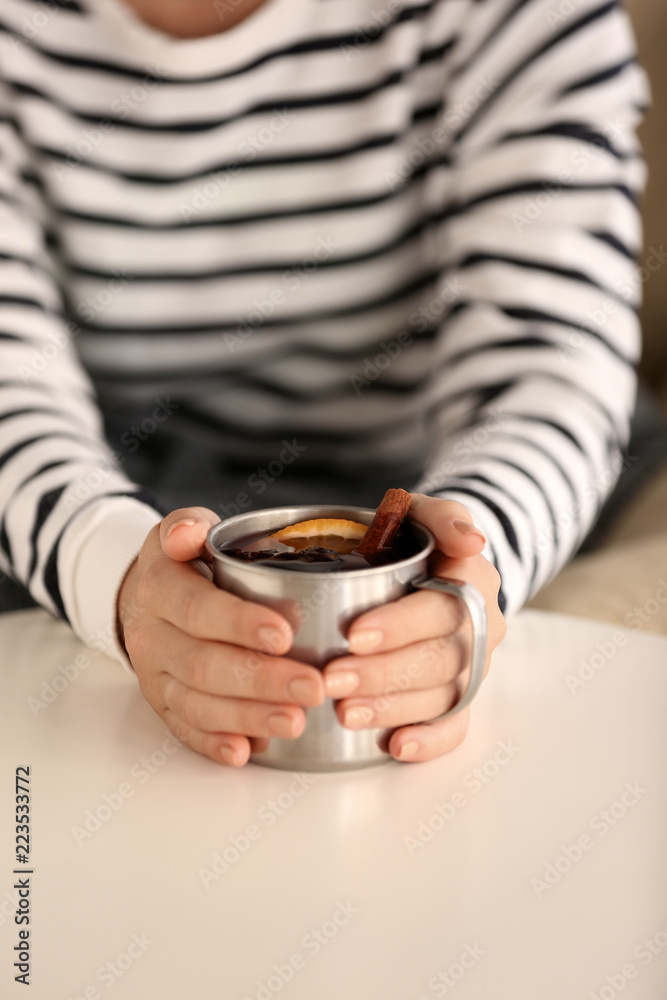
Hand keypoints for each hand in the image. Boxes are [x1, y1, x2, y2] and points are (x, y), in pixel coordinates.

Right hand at [117, 507, 324, 765]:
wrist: (146, 596)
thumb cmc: (185, 562)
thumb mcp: (183, 530)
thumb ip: (188, 525)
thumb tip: (189, 533)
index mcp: (158, 587)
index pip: (197, 608)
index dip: (239, 623)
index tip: (285, 634)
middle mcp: (151, 635)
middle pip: (203, 663)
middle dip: (261, 679)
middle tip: (313, 687)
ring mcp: (155, 675)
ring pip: (197, 703)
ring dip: (248, 716)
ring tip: (295, 721)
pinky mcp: (163, 704)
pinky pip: (185, 730)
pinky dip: (217, 743)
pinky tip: (250, 750)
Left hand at [322, 494, 505, 761]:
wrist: (433, 567)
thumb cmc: (415, 540)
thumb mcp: (424, 512)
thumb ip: (443, 515)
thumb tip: (470, 540)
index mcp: (474, 581)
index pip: (445, 606)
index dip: (401, 625)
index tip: (353, 633)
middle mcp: (482, 627)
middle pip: (442, 657)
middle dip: (384, 673)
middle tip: (333, 679)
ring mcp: (474, 665)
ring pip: (444, 695)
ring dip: (394, 707)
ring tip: (345, 712)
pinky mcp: (462, 696)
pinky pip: (456, 726)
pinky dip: (429, 740)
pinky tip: (394, 746)